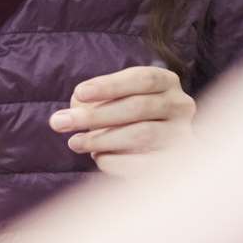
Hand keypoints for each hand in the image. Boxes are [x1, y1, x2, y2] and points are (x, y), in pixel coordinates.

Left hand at [50, 66, 196, 176]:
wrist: (157, 149)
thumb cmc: (126, 117)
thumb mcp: (113, 100)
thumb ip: (91, 101)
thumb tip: (67, 115)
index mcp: (167, 82)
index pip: (142, 79)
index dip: (110, 85)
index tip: (79, 93)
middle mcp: (180, 105)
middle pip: (139, 107)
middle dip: (96, 115)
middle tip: (61, 122)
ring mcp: (181, 135)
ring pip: (142, 135)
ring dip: (102, 139)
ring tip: (75, 142)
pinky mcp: (176, 163)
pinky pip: (145, 164)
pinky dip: (116, 160)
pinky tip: (97, 158)